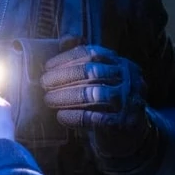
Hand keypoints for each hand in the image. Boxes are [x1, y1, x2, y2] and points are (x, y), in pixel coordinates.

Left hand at [40, 43, 152, 157]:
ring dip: (66, 96)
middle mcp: (130, 79)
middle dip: (63, 76)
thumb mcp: (101, 79)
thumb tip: (65, 39)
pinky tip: (61, 116)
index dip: (67, 58)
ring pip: (94, 93)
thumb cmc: (108, 103)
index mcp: (122, 64)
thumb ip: (85, 59)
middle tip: (43, 83)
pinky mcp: (125, 123)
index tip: (47, 66)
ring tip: (48, 99)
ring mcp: (130, 101)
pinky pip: (95, 118)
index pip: (92, 53)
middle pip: (91, 71)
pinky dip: (75, 116)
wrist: (131, 135)